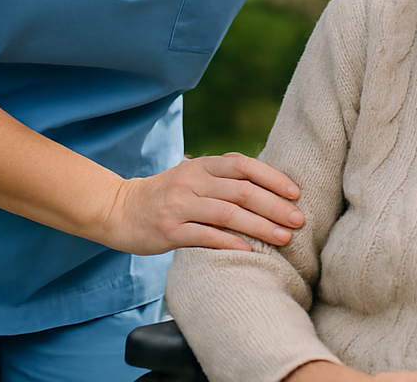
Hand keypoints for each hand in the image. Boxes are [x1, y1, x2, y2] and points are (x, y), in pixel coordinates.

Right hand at [105, 153, 304, 255]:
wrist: (118, 209)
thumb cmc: (165, 195)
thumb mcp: (191, 176)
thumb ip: (222, 177)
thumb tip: (267, 183)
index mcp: (200, 165)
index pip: (243, 165)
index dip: (272, 177)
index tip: (296, 192)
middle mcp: (190, 181)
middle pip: (240, 190)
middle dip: (274, 205)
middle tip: (298, 219)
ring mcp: (179, 206)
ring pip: (227, 214)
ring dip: (260, 225)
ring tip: (284, 237)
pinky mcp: (169, 231)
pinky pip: (205, 237)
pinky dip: (230, 243)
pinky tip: (250, 250)